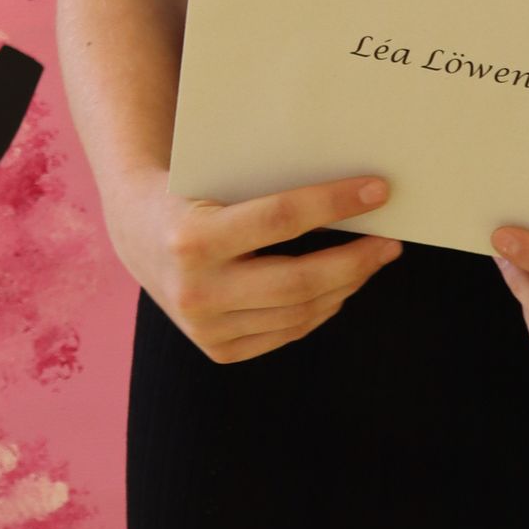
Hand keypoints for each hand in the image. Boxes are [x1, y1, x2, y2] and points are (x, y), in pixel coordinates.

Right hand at [111, 169, 405, 364]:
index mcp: (192, 238)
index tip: (378, 191)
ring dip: (345, 286)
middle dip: (355, 260)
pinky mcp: (218, 350)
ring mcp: (206, 328)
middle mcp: (196, 290)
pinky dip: (320, 308)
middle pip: (298, 280)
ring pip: (298, 312)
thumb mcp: (218, 179)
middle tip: (391, 241)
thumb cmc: (191, 190)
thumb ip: (271, 187)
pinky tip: (340, 287)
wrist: (137, 231)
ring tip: (372, 260)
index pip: (280, 218)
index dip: (334, 202)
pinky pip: (286, 331)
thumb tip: (352, 191)